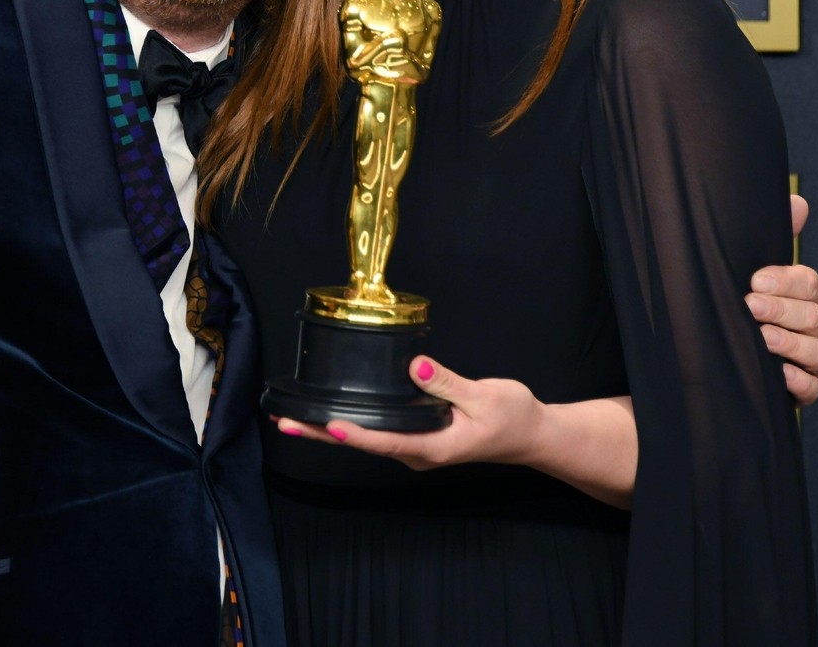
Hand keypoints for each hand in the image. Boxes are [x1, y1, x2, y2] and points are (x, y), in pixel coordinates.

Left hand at [274, 358, 541, 471]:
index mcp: (435, 447)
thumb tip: (413, 366)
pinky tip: (329, 415)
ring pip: (368, 439)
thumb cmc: (513, 417)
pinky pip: (379, 431)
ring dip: (330, 430)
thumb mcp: (484, 396)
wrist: (531, 434)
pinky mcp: (417, 435)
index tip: (330, 427)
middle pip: (365, 444)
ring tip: (293, 421)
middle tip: (285, 424)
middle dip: (323, 434)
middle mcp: (419, 452)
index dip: (358, 435)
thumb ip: (446, 382)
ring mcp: (417, 446)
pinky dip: (351, 423)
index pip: (387, 442)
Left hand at [747, 194, 817, 404]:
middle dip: (782, 311)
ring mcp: (814, 357)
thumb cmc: (749, 299)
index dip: (784, 281)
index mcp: (809, 293)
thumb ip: (777, 236)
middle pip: (813, 316)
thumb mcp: (755, 267)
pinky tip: (779, 373)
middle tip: (749, 307)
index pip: (808, 283)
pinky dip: (800, 381)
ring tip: (761, 338)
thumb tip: (798, 201)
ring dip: (790, 344)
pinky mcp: (806, 387)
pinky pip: (814, 387)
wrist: (733, 346)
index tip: (754, 281)